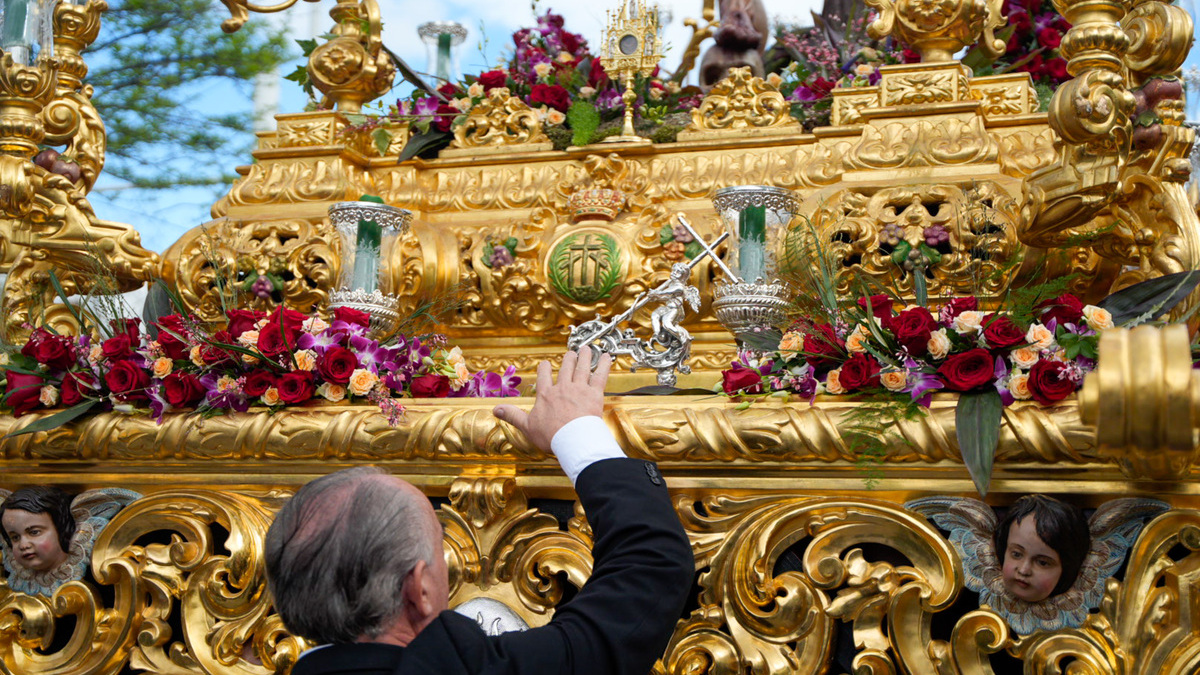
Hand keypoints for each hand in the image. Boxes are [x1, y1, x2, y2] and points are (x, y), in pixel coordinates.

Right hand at [493, 346, 611, 452]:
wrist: (572, 439)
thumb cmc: (551, 435)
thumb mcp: (527, 426)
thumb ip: (512, 415)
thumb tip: (496, 410)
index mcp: (546, 395)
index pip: (544, 375)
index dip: (545, 368)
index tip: (545, 364)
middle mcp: (562, 388)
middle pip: (566, 368)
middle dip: (569, 359)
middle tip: (571, 353)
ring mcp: (579, 389)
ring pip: (582, 367)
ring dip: (585, 357)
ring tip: (586, 349)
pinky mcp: (594, 393)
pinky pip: (600, 375)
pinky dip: (604, 365)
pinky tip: (607, 357)